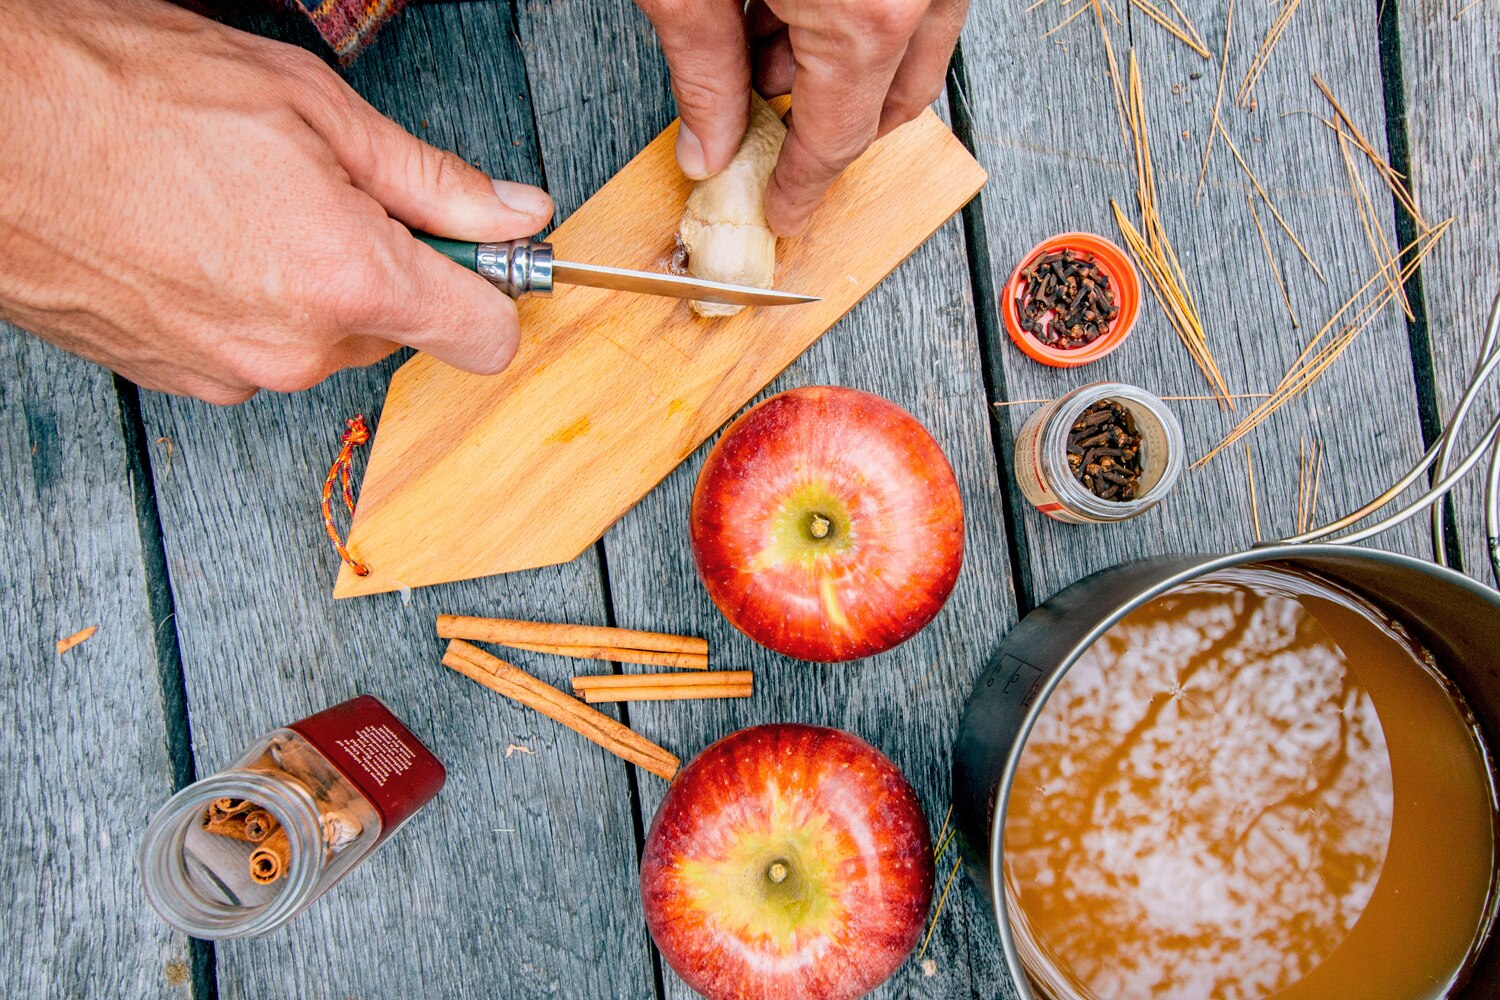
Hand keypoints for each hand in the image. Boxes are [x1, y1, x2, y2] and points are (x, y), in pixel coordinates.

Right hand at [0, 0, 552, 403]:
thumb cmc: (124, 96)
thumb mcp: (310, 107)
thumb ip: (430, 180)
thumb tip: (514, 212)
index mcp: (347, 278)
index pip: (484, 336)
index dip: (493, 288)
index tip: (481, 254)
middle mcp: (297, 348)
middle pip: (402, 331)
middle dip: (387, 269)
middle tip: (328, 194)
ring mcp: (235, 373)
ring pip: (329, 340)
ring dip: (315, 286)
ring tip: (246, 207)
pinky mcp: (185, 380)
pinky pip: (261, 351)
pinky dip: (255, 304)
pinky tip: (206, 241)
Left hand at [636, 0, 966, 236]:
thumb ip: (703, 67)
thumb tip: (707, 147)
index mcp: (868, 11)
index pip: (836, 137)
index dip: (800, 184)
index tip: (781, 211)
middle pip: (895, 99)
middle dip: (829, 125)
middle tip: (767, 127)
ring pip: (913, 46)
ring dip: (842, 64)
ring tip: (763, 41)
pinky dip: (861, 14)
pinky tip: (793, 0)